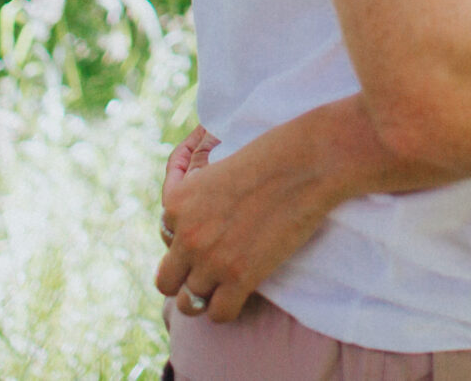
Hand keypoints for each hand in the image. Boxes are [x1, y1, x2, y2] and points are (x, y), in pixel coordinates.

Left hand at [154, 120, 346, 321]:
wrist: (305, 164)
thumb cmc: (271, 157)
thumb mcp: (219, 169)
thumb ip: (201, 199)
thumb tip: (204, 225)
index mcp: (177, 202)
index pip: (165, 237)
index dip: (185, 242)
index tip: (207, 240)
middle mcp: (186, 234)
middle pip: (165, 280)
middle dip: (184, 279)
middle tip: (207, 273)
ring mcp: (211, 259)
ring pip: (187, 303)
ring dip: (204, 298)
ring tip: (223, 289)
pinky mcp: (239, 277)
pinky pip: (219, 314)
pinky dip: (228, 309)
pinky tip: (241, 294)